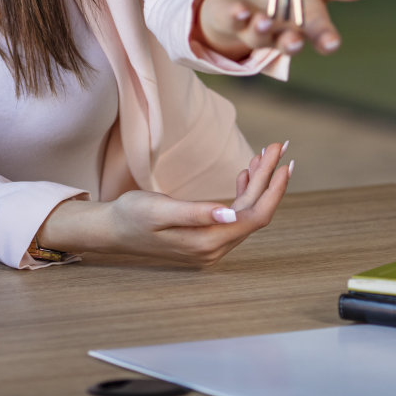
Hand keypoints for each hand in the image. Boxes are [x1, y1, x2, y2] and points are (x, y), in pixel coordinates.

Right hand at [37, 142, 293, 266]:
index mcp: (207, 242)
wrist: (112, 232)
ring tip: (266, 155)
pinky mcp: (206, 238)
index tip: (283, 162)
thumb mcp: (159, 209)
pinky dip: (243, 193)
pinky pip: (234, 217)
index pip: (254, 216)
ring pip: (246, 213)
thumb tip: (232, 215)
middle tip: (277, 147)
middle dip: (268, 179)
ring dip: (258, 184)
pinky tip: (244, 174)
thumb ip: (196, 213)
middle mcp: (215, 249)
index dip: (272, 189)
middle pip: (254, 212)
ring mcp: (211, 246)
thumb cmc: (131, 216)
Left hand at [197, 0, 372, 57]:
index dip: (326, 38)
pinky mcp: (230, 19)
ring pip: (259, 36)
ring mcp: (255, 29)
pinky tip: (239, 11)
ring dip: (262, 30)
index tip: (332, 43)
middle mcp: (282, 33)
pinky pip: (232, 20)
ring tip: (265, 22)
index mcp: (306, 22)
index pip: (320, 33)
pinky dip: (236, 16)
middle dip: (292, 43)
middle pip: (289, 42)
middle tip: (295, 41)